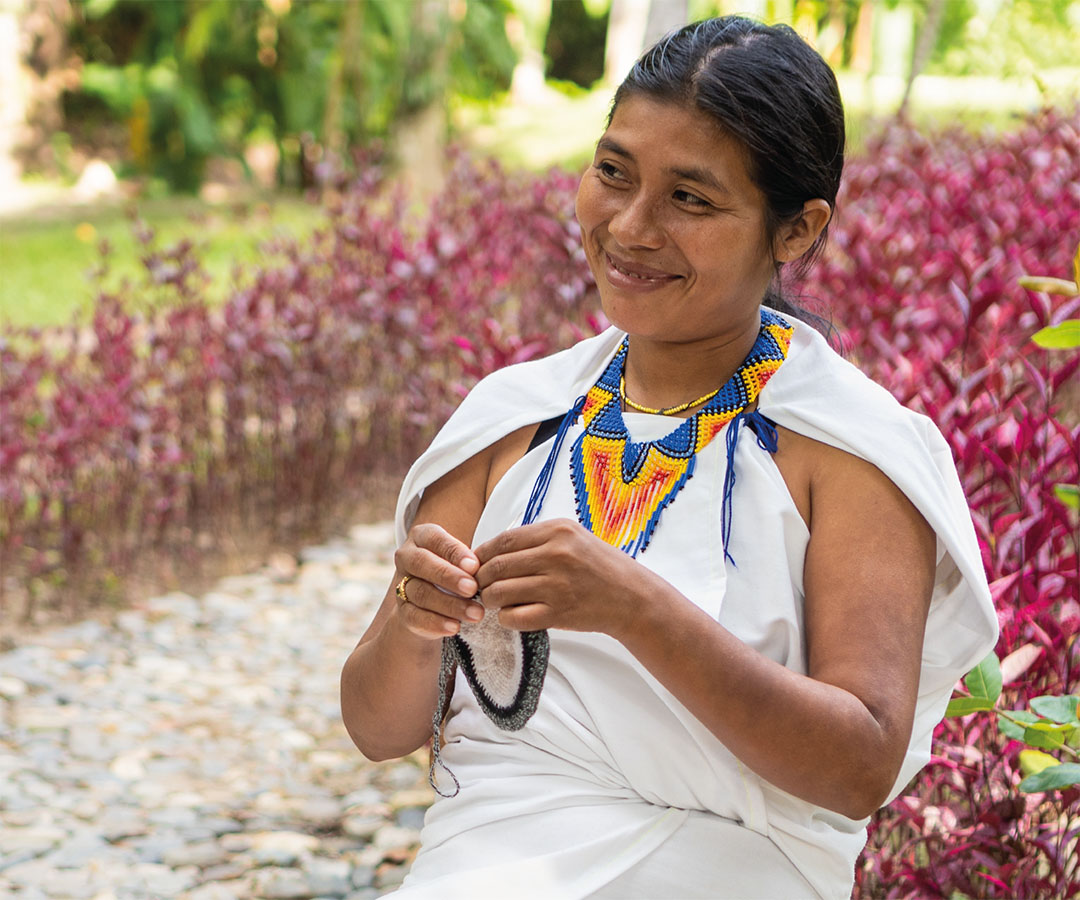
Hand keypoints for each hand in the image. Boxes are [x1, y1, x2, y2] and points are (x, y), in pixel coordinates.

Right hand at [393, 523, 485, 638]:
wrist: (432, 601)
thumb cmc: (455, 570)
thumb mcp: (462, 560)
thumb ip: (468, 561)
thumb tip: (476, 569)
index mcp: (422, 536)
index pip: (436, 539)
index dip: (454, 552)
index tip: (475, 566)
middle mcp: (406, 557)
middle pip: (422, 563)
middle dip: (449, 577)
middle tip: (473, 589)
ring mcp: (401, 584)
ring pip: (421, 593)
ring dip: (450, 605)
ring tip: (475, 613)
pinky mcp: (402, 610)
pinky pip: (415, 617)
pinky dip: (436, 623)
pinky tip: (455, 627)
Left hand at [473, 518, 642, 634]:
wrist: (633, 598)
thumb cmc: (599, 567)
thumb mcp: (573, 538)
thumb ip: (537, 539)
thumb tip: (493, 548)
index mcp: (558, 531)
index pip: (503, 540)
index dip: (482, 553)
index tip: (476, 564)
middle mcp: (557, 555)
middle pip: (497, 566)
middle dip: (481, 579)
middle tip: (480, 586)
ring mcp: (557, 585)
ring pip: (500, 592)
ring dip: (490, 599)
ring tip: (495, 601)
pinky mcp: (559, 614)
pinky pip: (514, 617)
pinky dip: (506, 618)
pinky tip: (512, 615)